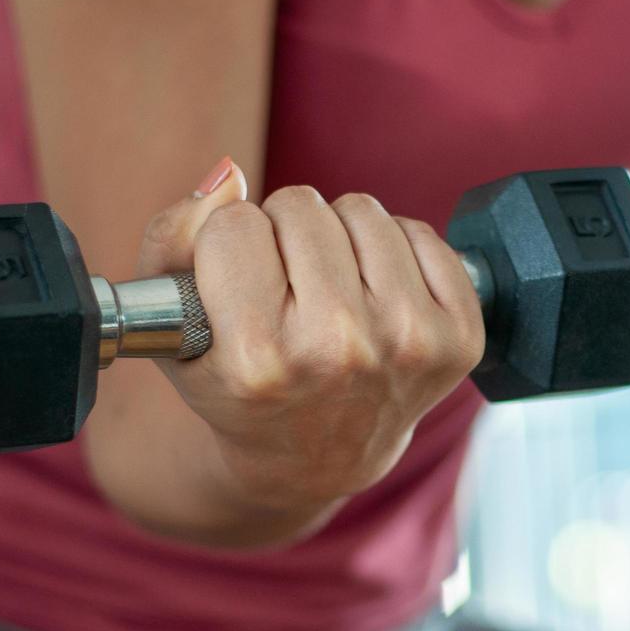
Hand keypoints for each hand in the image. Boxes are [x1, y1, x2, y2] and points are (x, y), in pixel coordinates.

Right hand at [135, 161, 485, 513]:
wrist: (317, 456)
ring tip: (329, 289)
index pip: (234, 225)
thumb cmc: (239, 382)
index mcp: (259, 359)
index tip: (237, 287)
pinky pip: (420, 233)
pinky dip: (393, 251)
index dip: (228, 246)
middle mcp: (339, 351)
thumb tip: (229, 174)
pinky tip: (375, 296)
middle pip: (300, 206)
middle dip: (284, 234)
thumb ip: (172, 238)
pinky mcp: (457, 337)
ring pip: (362, 210)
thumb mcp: (174, 328)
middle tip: (286, 289)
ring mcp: (408, 344)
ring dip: (339, 237)